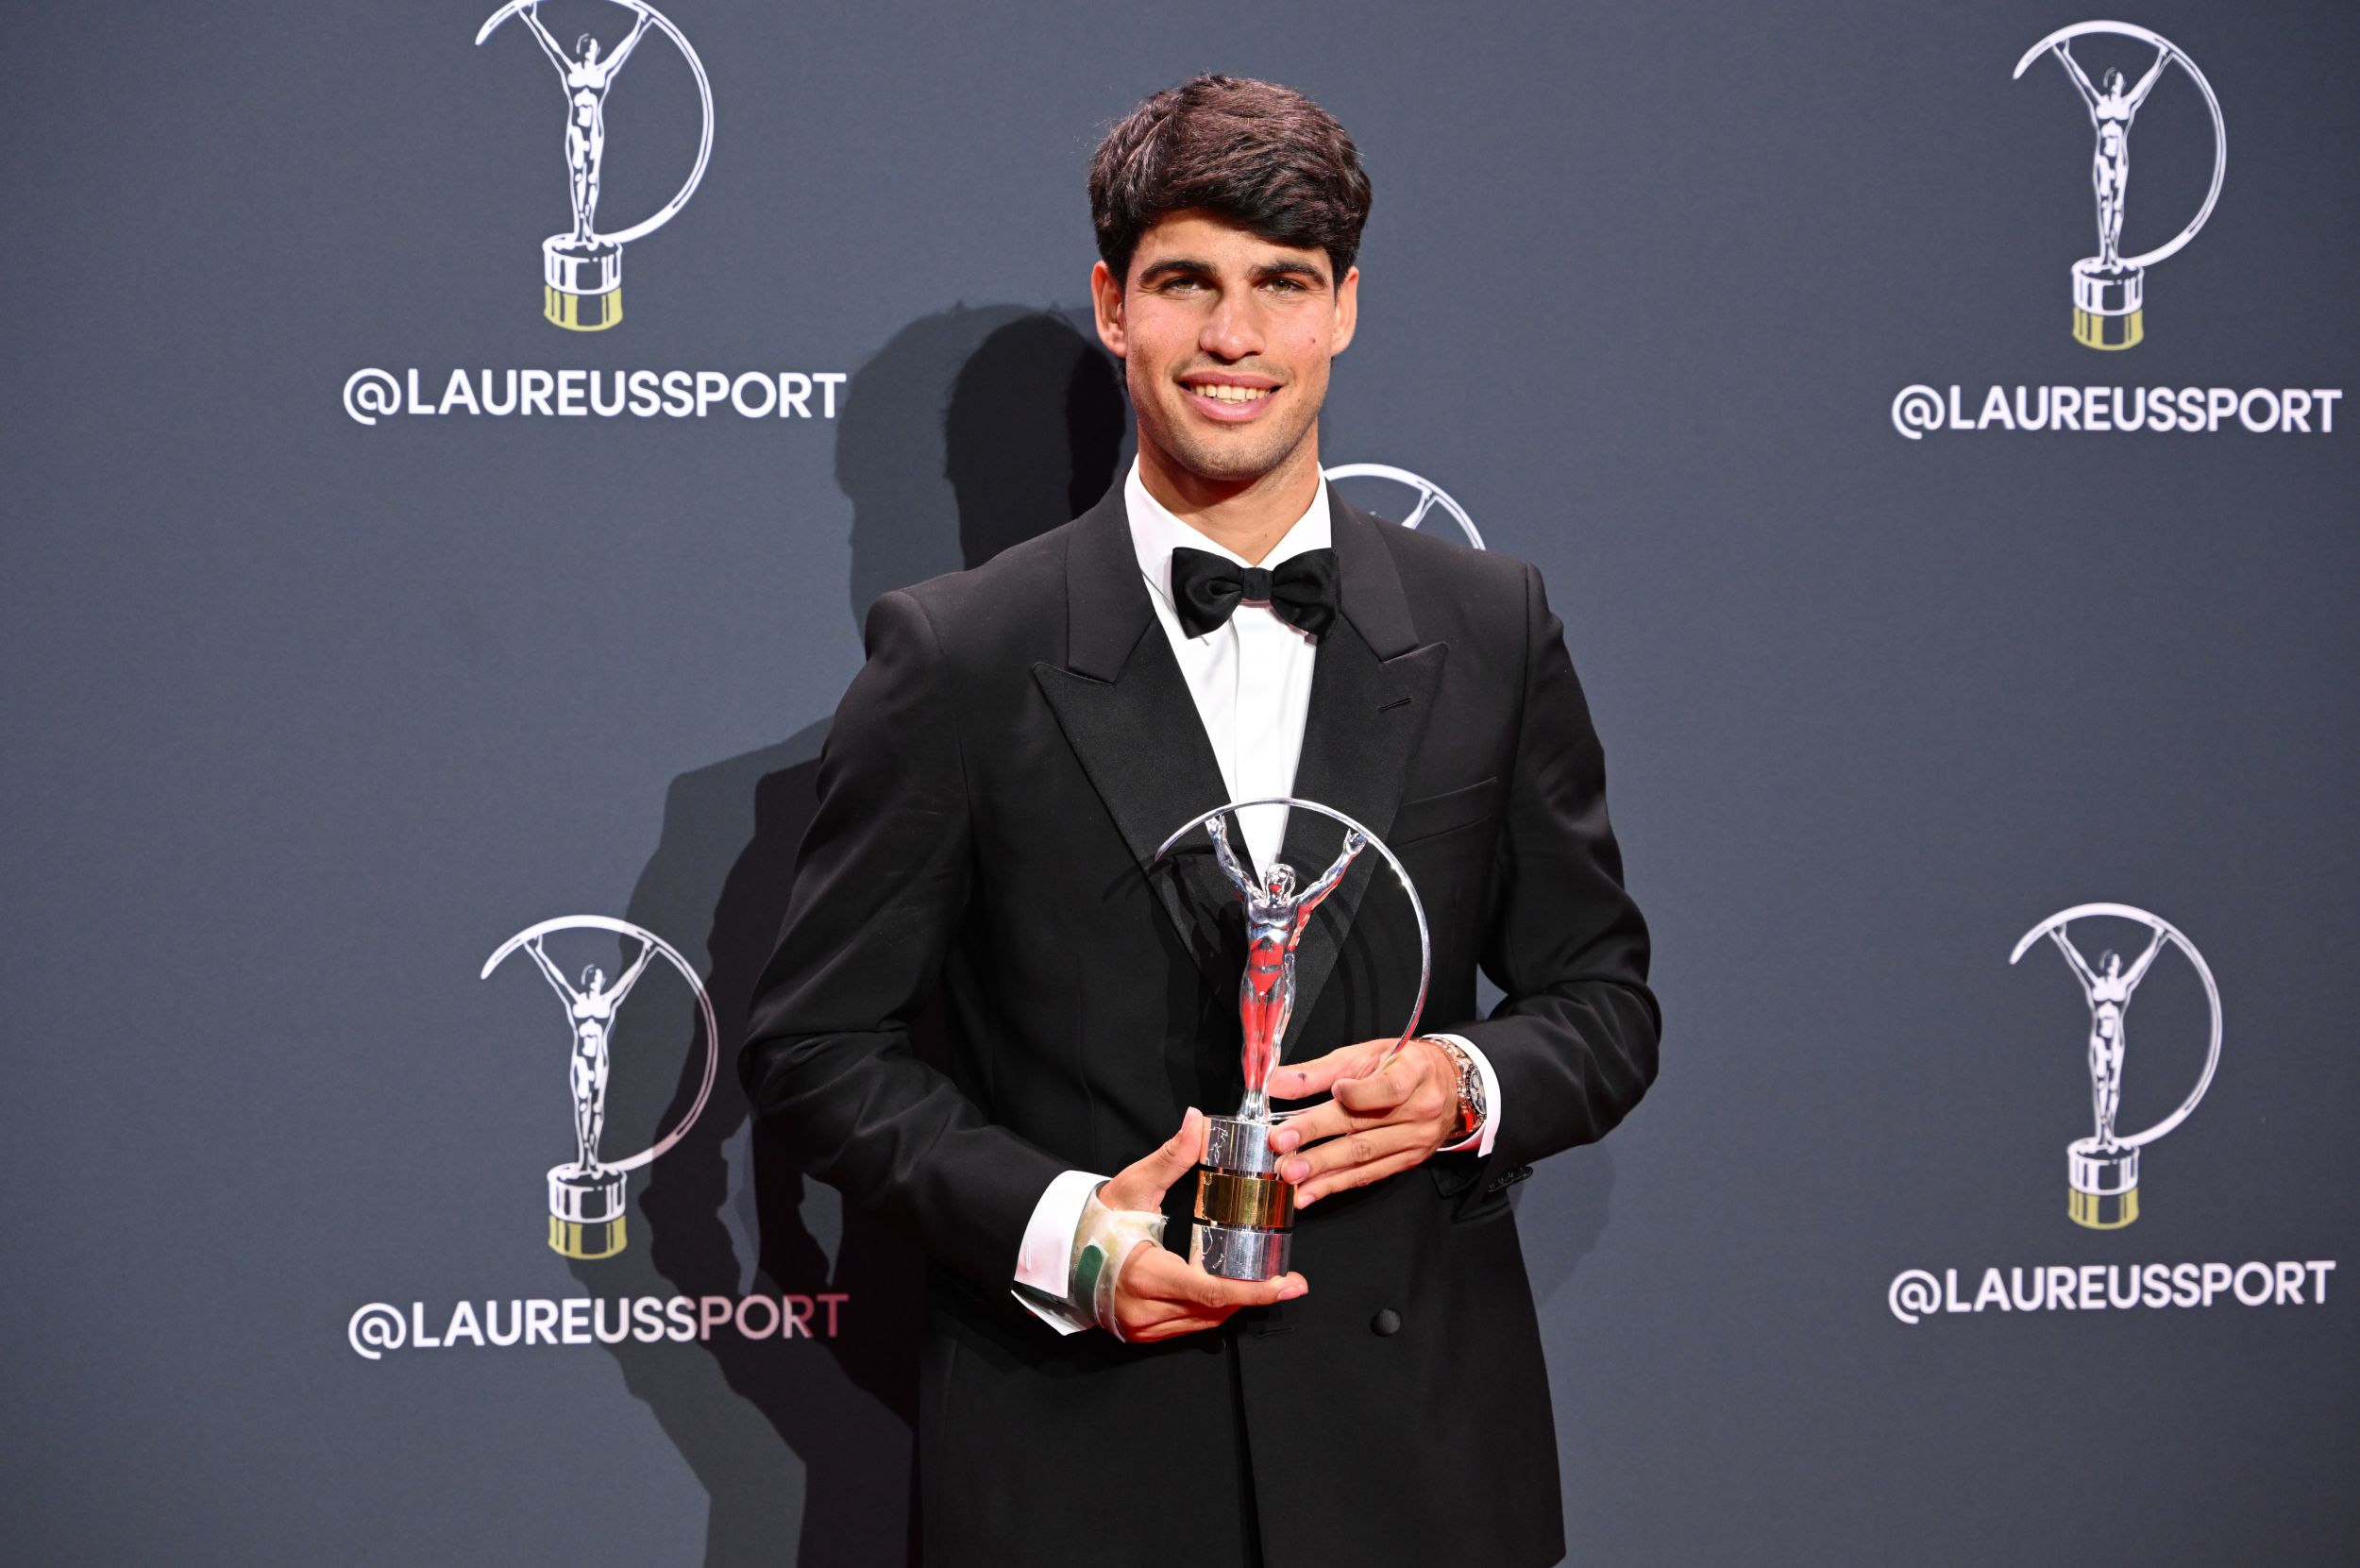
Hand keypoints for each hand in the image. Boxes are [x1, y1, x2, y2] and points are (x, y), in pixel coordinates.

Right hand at [1100, 1107, 1307, 1341]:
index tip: (1287, 1286)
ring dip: (1235, 1305)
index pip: (1210, 1290)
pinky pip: (1188, 1327)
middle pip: (1214, 1310)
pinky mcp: (1142, 1334)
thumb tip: (1197, 1121)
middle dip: (1254, 1297)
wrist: (1061, 1250)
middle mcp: (1144, 1310)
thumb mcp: (1135, 1184)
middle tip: (1289, 1284)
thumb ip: (1172, 1156)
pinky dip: (1211, 1311)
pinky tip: (1229, 1293)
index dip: (1253, 1291)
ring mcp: (1143, 1327)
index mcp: (1144, 1274)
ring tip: (1264, 1285)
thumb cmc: (1098, 1218)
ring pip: (1204, 1323)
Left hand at [1268, 1037, 1461, 1205]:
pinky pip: (1368, 1175)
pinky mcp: (1407, 1161)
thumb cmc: (1401, 1065)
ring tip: (1289, 1175)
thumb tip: (1274, 1081)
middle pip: (1363, 1126)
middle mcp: (1419, 1109)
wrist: (1447, 1085)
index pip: (1389, 1087)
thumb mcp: (1365, 1055)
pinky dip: (1335, 1185)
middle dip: (1318, 1136)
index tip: (1335, 1092)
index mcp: (1413, 1072)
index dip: (1360, 1093)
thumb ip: (1318, 1072)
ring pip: (1363, 1157)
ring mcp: (1415, 1140)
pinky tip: (1309, 1192)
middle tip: (1281, 1144)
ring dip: (1322, 1170)